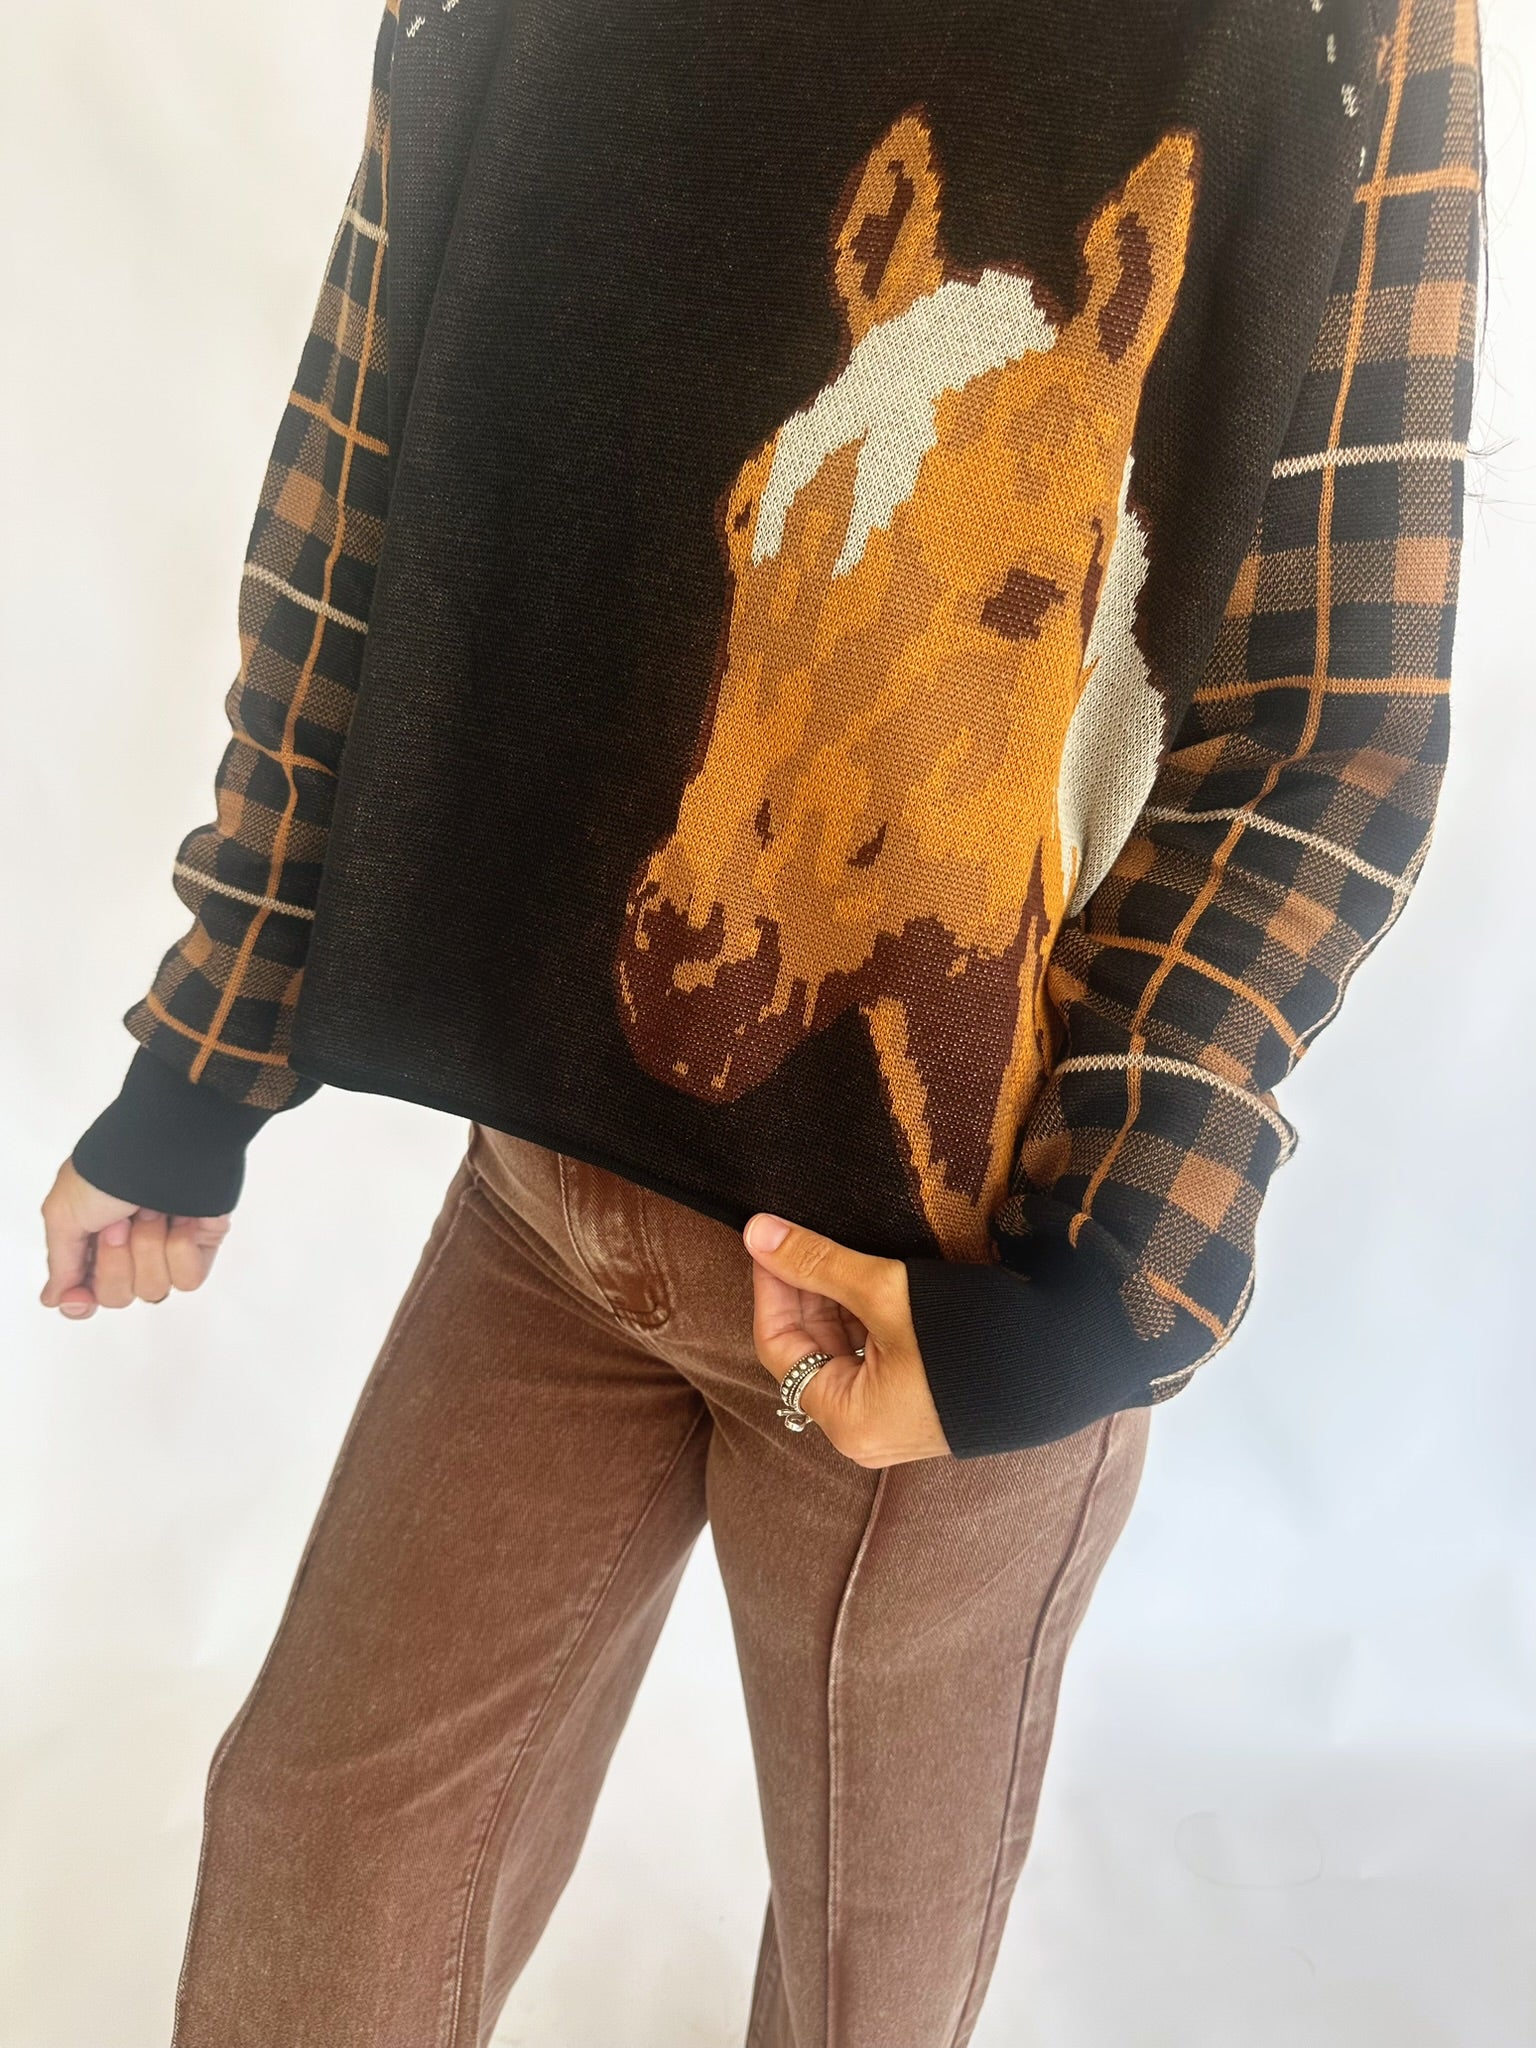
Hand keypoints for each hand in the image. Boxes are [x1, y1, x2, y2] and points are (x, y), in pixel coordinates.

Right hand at [40, 1160, 230, 1318]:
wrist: (165, 1149)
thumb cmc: (111, 1171)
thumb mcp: (63, 1213)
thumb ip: (62, 1263)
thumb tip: (54, 1298)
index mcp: (92, 1241)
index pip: (88, 1294)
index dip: (83, 1301)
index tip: (80, 1297)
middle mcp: (130, 1249)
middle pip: (117, 1296)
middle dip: (115, 1261)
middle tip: (119, 1223)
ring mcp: (166, 1248)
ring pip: (154, 1289)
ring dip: (148, 1248)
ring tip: (151, 1212)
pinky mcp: (201, 1244)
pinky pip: (189, 1279)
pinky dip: (181, 1249)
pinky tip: (180, 1221)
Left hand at [743, 1214, 949, 1466]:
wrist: (1069, 1357)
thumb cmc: (972, 1334)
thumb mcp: (885, 1291)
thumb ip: (818, 1263)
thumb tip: (756, 1232)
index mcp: (847, 1420)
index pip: (779, 1347)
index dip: (771, 1287)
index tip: (771, 1239)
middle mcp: (865, 1431)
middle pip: (809, 1350)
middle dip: (803, 1291)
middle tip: (798, 1235)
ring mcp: (896, 1419)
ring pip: (843, 1350)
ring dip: (835, 1299)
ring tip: (835, 1247)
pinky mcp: (923, 1399)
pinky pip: (874, 1356)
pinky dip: (865, 1315)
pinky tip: (869, 1276)